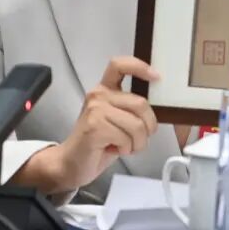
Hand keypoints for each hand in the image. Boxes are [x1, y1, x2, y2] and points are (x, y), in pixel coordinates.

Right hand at [26, 57, 158, 193]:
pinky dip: (126, 149)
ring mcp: (96, 109)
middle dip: (149, 127)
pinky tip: (115, 150)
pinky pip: (126, 138)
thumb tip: (156, 109)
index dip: (140, 67)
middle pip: (140, 103)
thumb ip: (131, 109)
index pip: (120, 65)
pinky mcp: (95, 126)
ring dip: (138, 143)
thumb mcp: (118, 120)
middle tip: (141, 139)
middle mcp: (99, 94)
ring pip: (137, 124)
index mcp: (105, 89)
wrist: (72, 163)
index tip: (156, 77)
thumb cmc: (99, 143)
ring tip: (126, 147)